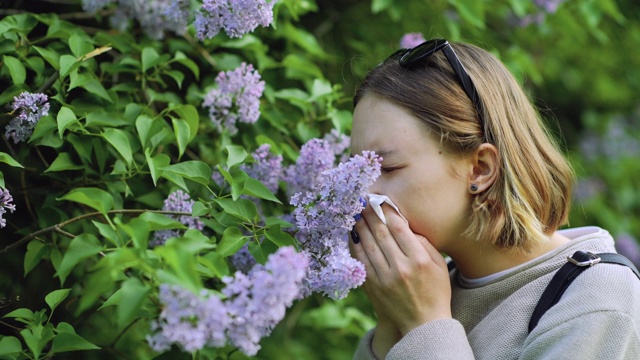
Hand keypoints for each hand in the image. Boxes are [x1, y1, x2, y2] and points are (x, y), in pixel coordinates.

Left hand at [349, 203, 452, 336]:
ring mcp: (384, 278)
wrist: (423, 323)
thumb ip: (424, 242)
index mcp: (419, 260)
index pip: (399, 228)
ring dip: (360, 225)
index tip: (381, 200)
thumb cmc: (435, 290)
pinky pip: (360, 260)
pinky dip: (355, 244)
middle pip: (381, 233)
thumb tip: (404, 223)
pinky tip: (353, 233)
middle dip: (370, 214)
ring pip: (367, 244)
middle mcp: (400, 267)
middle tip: (363, 201)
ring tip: (355, 212)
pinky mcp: (373, 286)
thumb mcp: (439, 264)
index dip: (387, 211)